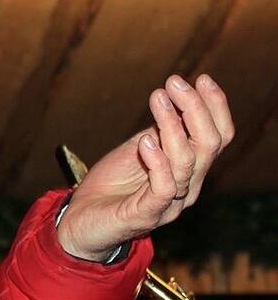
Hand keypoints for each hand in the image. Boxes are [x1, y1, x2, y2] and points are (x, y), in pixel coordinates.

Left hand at [57, 74, 234, 261]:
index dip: (215, 108)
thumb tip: (176, 97)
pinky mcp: (146, 216)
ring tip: (157, 99)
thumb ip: (159, 130)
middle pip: (208, 146)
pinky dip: (158, 162)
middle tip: (175, 83)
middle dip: (196, 109)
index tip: (202, 78)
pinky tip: (145, 140)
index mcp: (190, 170)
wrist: (80, 222)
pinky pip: (164, 189)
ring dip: (172, 125)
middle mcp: (188, 188)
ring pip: (187, 162)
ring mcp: (170, 204)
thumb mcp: (137, 148)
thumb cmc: (111, 185)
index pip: (218, 137)